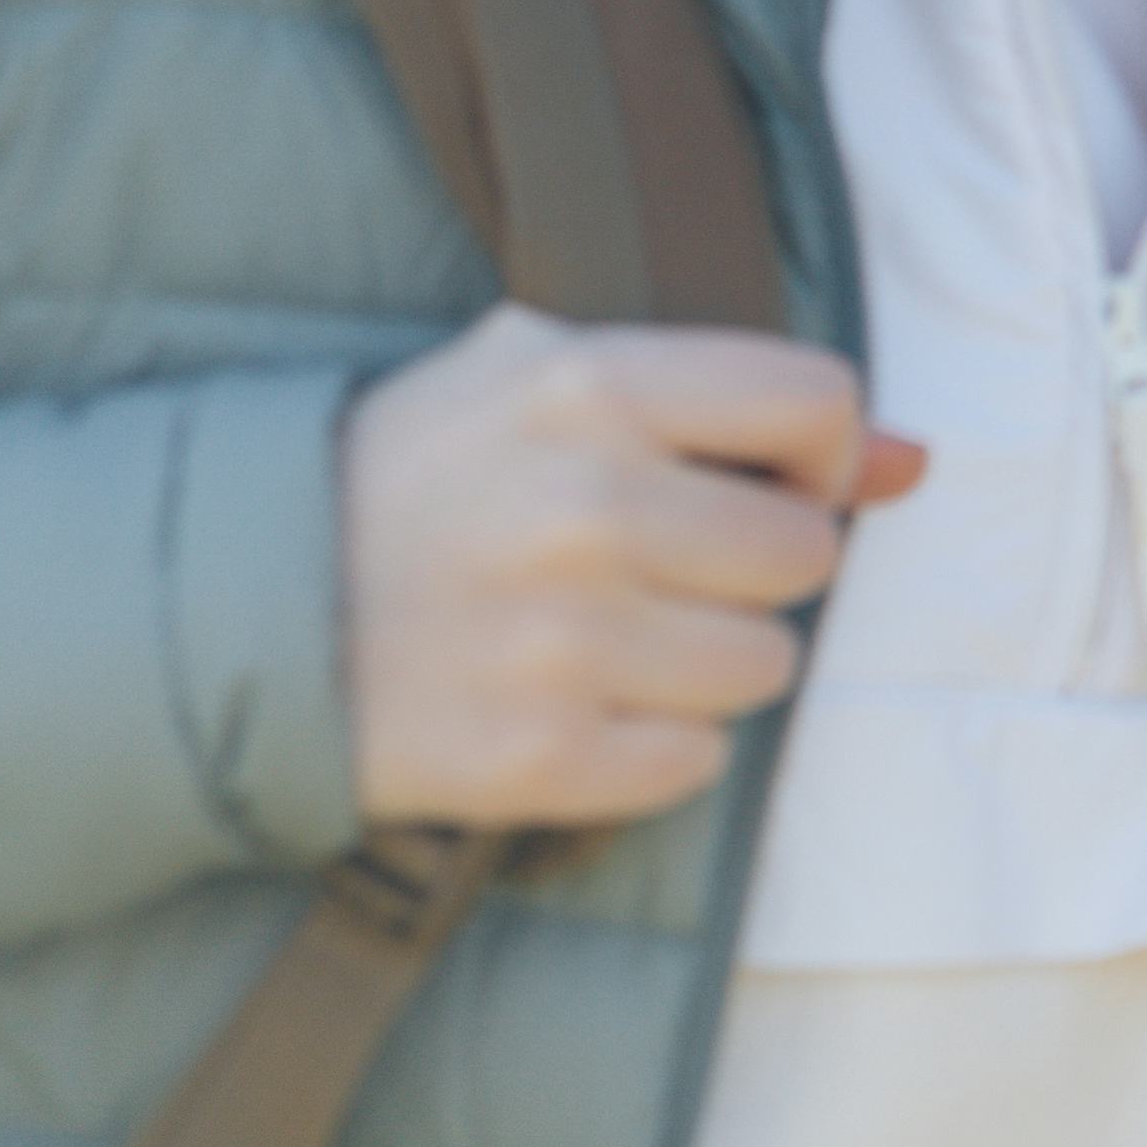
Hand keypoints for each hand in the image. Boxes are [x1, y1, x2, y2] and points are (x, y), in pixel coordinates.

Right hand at [340, 304, 924, 826]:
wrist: (228, 613)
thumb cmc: (411, 481)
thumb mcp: (541, 385)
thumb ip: (731, 404)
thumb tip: (917, 462)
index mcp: (583, 388)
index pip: (817, 399)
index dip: (824, 451)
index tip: (776, 482)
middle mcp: (583, 508)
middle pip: (807, 553)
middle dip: (753, 570)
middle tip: (664, 572)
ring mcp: (559, 640)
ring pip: (765, 666)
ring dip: (710, 662)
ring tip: (611, 639)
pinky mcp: (536, 756)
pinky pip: (695, 761)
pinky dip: (653, 744)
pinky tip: (575, 705)